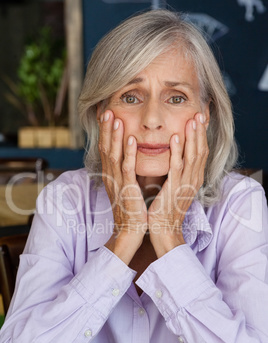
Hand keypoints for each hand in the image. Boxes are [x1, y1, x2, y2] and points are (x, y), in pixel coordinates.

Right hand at [98, 110, 146, 263]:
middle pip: (105, 147)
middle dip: (105, 128)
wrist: (130, 231)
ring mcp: (118, 183)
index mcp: (112, 175)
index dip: (105, 132)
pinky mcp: (127, 190)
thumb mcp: (126, 187)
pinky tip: (130, 139)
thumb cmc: (131, 209)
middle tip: (106, 109)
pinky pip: (127, 168)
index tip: (106, 115)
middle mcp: (111, 176)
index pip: (106, 149)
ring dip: (113, 135)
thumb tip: (131, 157)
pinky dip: (127, 152)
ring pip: (112, 155)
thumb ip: (127, 171)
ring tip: (114, 117)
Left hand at [148, 113, 208, 256]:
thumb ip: (176, 173)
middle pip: (201, 151)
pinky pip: (177, 167)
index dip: (200, 136)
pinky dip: (178, 151)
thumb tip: (172, 158)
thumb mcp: (174, 187)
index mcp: (193, 179)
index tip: (199, 120)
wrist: (163, 229)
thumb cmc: (165, 209)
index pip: (200, 153)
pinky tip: (176, 137)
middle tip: (200, 113)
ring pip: (192, 156)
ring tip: (192, 119)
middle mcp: (193, 180)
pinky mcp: (174, 189)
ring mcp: (185, 184)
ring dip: (193, 136)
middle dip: (200, 132)